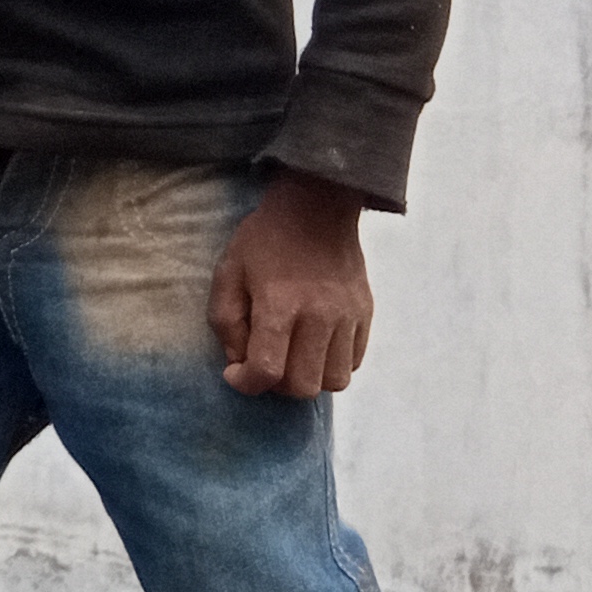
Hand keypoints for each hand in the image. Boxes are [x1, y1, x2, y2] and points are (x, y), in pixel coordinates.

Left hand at [207, 173, 375, 396]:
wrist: (316, 206)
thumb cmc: (264, 240)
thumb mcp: (227, 271)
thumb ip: (226, 322)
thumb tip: (239, 363)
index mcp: (279, 304)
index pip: (267, 370)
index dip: (246, 383)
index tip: (235, 373)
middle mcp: (319, 315)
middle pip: (304, 386)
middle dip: (277, 386)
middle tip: (265, 363)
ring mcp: (347, 316)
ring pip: (335, 381)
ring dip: (309, 378)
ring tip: (292, 357)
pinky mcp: (365, 314)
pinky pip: (354, 363)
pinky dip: (332, 364)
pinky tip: (314, 345)